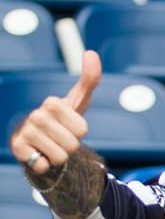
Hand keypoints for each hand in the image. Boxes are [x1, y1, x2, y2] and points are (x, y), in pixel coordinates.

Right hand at [9, 51, 100, 173]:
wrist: (40, 141)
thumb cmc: (62, 120)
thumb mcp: (78, 101)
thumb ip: (89, 80)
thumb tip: (92, 53)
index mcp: (52, 103)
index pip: (82, 129)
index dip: (80, 132)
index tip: (71, 125)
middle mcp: (36, 115)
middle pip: (72, 144)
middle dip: (71, 146)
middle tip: (61, 138)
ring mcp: (25, 131)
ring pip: (60, 157)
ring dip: (60, 156)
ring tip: (51, 146)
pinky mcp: (17, 148)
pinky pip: (43, 165)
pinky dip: (45, 165)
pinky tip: (39, 155)